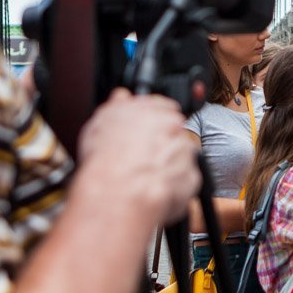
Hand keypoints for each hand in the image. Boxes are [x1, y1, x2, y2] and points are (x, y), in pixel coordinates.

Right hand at [76, 89, 199, 225]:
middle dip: (162, 143)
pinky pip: (183, 181)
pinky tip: (153, 188)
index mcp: (154, 110)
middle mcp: (173, 128)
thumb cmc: (107, 160)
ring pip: (180, 157)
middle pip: (174, 132)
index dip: (153, 122)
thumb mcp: (102, 121)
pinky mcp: (190, 177)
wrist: (118, 194)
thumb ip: (117, 106)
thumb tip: (122, 97)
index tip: (146, 133)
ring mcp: (184, 153)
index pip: (163, 107)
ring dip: (168, 165)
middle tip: (142, 157)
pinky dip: (173, 186)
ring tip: (143, 176)